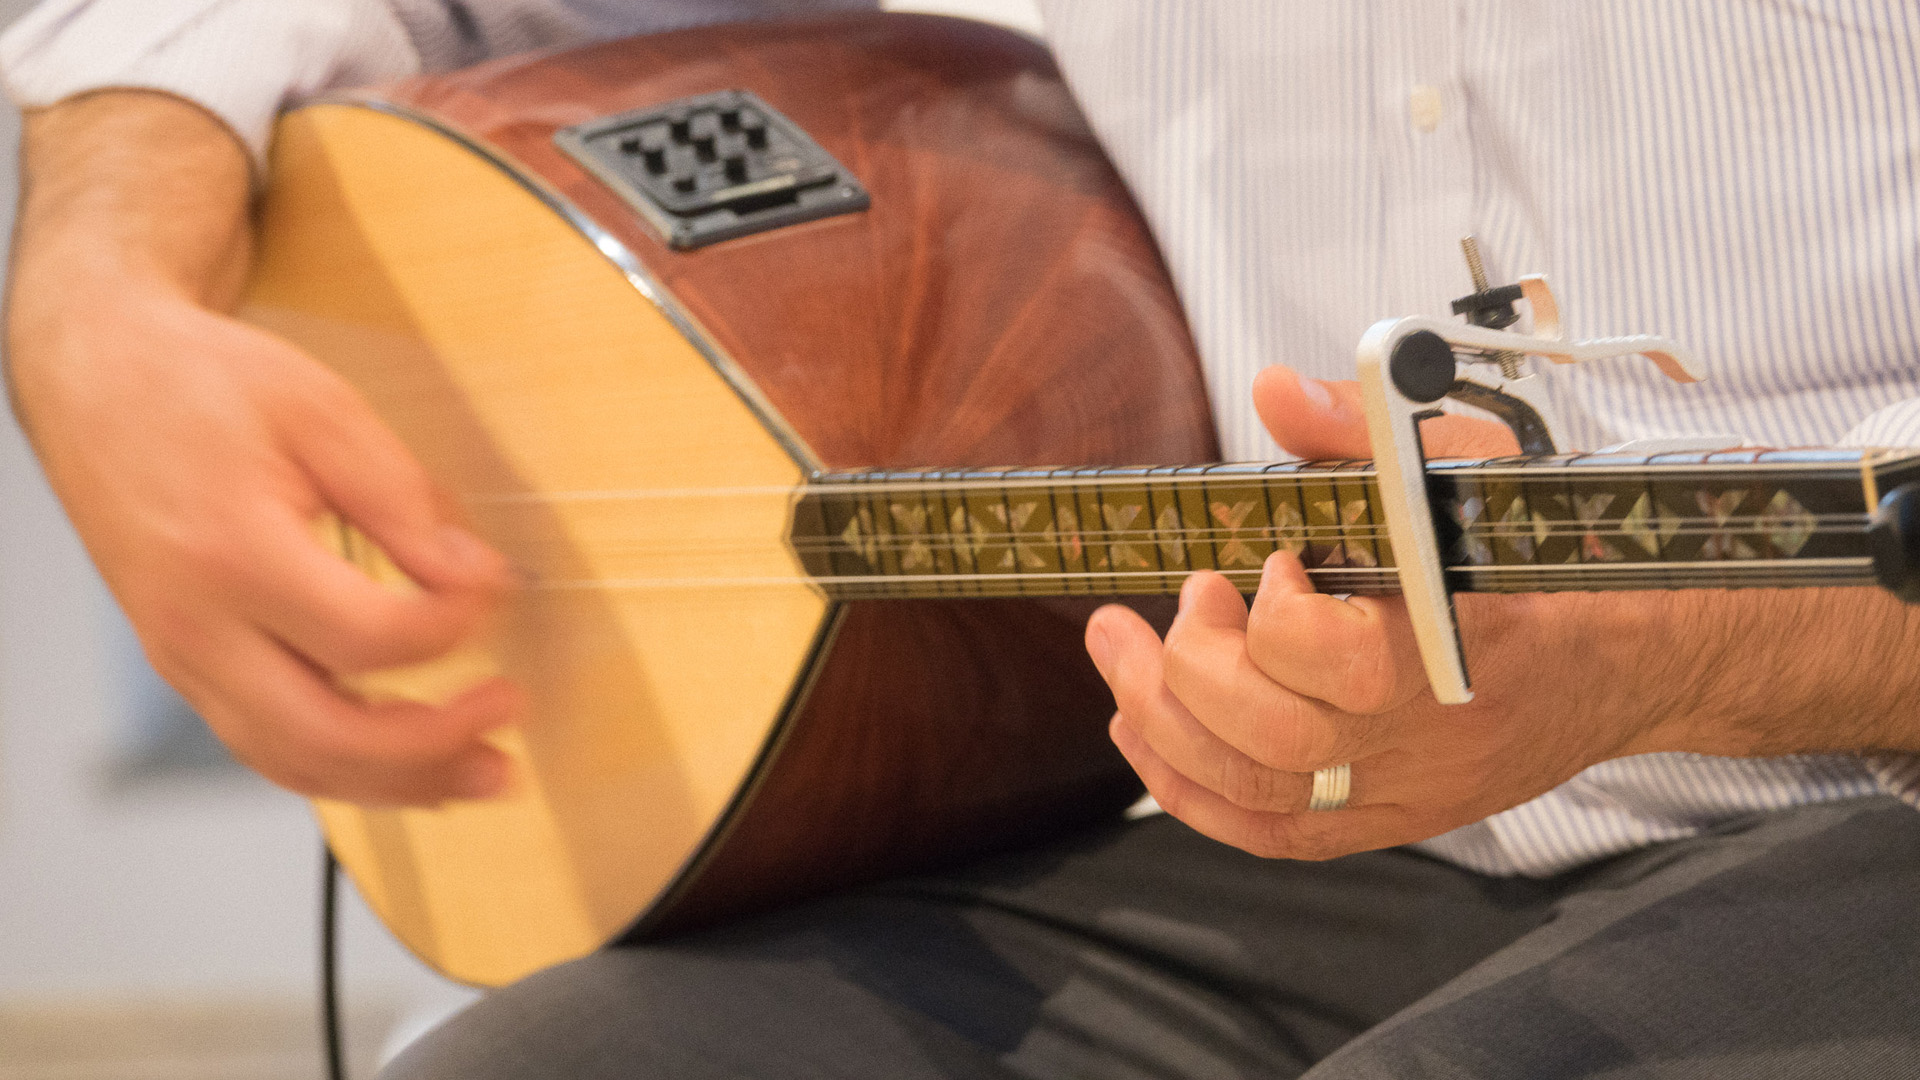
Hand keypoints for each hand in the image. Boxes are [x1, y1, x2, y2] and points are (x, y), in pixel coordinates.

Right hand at [8, 92, 518, 805]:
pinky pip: (268, 746)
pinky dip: (345, 769)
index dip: (451, 626)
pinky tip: (408, 764)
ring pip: (294, 762)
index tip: (494, 590)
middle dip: (434, 748)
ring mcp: (184, 658)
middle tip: (508, 722)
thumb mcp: (321, 412)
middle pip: (326, 736)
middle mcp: (197, 626)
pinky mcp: (186, 667)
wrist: (96, 379)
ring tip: (481, 773)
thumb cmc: (200, 385)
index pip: (367, 638)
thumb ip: (403, 502)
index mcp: (232, 555)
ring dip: (398, 783)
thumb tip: (474, 576)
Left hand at [1083, 365, 1919, 859]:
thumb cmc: (1538, 553)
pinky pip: (1271, 834)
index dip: (1276, 615)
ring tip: (1124, 653)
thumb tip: (1273, 388)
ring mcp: (1406, 790)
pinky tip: (1144, 732)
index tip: (1272, 561)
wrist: (1626, 654)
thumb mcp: (1466, 465)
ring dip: (1164, 722)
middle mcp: (1431, 737)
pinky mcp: (1387, 818)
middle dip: (1193, 667)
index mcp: (1462, 645)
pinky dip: (1191, 791)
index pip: (1341, 662)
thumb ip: (1363, 432)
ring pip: (1258, 793)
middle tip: (1185, 598)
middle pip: (1278, 738)